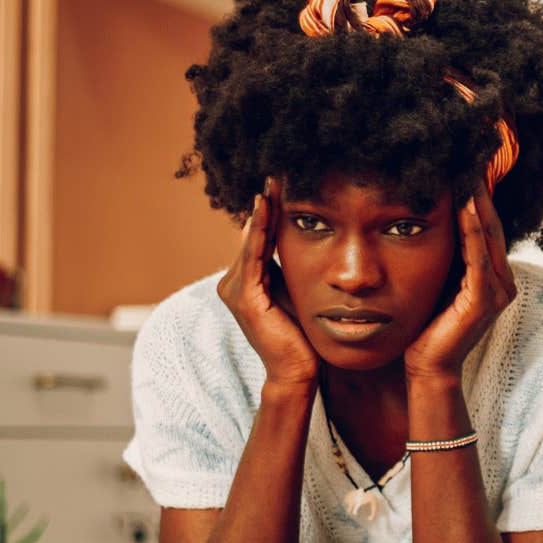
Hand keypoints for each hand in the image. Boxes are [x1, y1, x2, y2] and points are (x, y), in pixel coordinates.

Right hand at [217, 177, 317, 387]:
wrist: (299, 372)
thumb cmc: (304, 336)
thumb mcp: (299, 291)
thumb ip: (293, 268)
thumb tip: (308, 236)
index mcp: (247, 280)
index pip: (261, 236)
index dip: (272, 209)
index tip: (285, 179)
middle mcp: (233, 282)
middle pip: (253, 233)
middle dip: (266, 203)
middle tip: (278, 169)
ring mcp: (235, 290)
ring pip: (252, 240)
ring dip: (262, 210)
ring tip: (272, 180)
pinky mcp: (244, 299)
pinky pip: (253, 257)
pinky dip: (258, 231)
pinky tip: (264, 207)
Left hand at [403, 182, 517, 381]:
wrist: (427, 368)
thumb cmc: (427, 325)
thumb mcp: (438, 280)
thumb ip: (446, 254)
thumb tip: (430, 216)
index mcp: (493, 275)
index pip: (486, 226)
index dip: (478, 194)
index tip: (465, 163)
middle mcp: (502, 281)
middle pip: (492, 224)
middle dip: (481, 190)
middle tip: (471, 155)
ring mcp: (497, 292)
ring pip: (488, 236)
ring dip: (478, 202)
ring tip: (469, 170)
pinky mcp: (483, 301)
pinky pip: (478, 257)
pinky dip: (473, 229)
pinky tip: (465, 205)